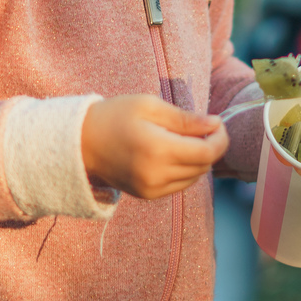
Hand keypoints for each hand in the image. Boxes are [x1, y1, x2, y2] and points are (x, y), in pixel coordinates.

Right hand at [81, 95, 227, 199]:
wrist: (80, 142)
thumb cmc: (114, 116)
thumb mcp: (149, 105)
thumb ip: (184, 118)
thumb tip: (215, 124)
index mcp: (158, 149)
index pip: (207, 152)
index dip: (221, 138)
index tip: (217, 123)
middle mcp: (157, 174)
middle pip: (204, 166)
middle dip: (212, 146)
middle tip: (204, 127)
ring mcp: (152, 189)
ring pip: (194, 177)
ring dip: (199, 159)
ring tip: (187, 138)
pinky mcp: (147, 195)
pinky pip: (180, 185)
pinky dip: (185, 170)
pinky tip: (174, 152)